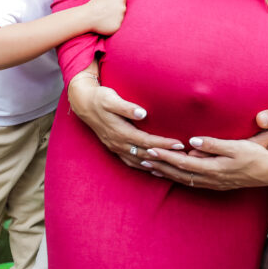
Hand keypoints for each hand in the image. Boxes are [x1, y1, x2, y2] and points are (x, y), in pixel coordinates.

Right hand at [67, 71, 182, 169]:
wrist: (83, 104)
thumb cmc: (100, 98)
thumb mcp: (111, 99)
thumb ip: (126, 107)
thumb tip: (142, 113)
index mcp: (120, 131)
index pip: (147, 140)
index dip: (164, 143)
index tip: (179, 144)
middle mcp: (118, 143)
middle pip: (146, 154)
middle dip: (165, 156)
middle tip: (184, 157)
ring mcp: (116, 147)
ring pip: (139, 161)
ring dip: (156, 164)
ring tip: (174, 166)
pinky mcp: (114, 148)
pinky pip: (131, 162)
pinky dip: (144, 167)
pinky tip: (154, 169)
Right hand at [84, 0, 125, 34]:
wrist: (88, 17)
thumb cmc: (94, 5)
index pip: (123, 1)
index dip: (117, 4)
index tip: (111, 6)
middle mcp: (123, 8)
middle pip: (123, 10)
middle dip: (117, 11)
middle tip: (108, 13)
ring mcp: (121, 18)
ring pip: (120, 19)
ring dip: (115, 19)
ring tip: (105, 19)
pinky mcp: (117, 27)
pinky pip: (116, 26)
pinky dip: (112, 26)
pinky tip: (105, 24)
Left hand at [145, 136, 267, 189]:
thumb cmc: (256, 154)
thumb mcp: (238, 146)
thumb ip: (214, 145)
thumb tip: (193, 142)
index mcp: (214, 168)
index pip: (184, 162)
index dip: (166, 156)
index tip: (151, 149)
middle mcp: (210, 178)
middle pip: (179, 173)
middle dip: (160, 165)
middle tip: (142, 158)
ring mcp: (212, 183)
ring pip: (183, 179)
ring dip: (165, 173)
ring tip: (149, 167)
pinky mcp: (215, 183)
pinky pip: (190, 182)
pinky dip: (177, 177)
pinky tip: (170, 174)